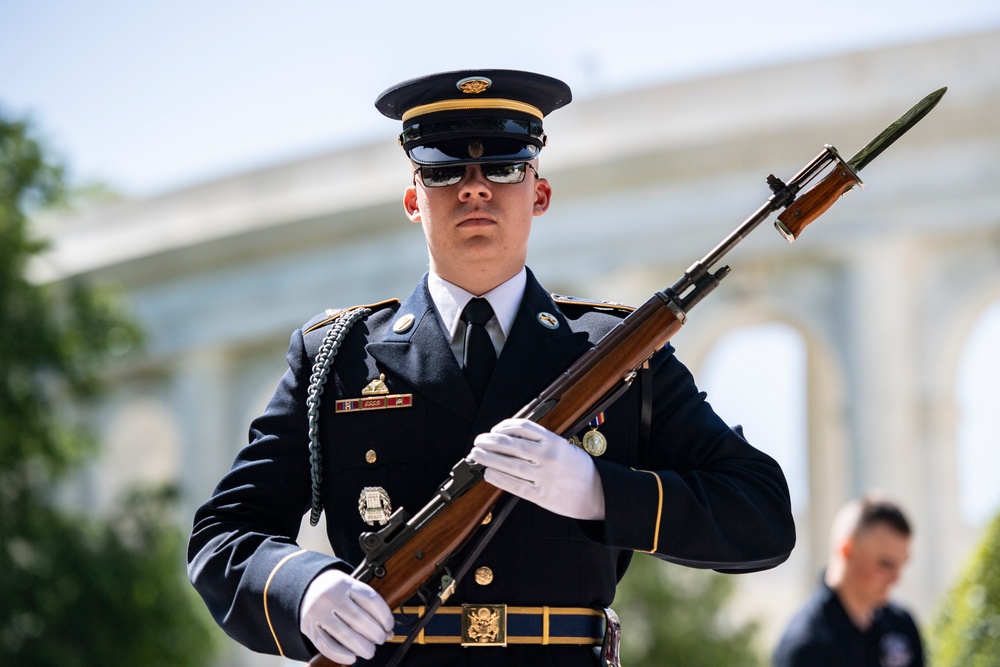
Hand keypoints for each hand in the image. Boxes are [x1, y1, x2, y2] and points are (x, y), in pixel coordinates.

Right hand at [299, 569, 394, 663]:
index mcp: (345, 584)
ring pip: (343, 634)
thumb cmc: (337, 592)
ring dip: (361, 647)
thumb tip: (388, 632)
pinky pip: (325, 645)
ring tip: (370, 651)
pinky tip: (352, 657)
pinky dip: (340, 655)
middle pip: (357, 618)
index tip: (389, 626)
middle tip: (380, 640)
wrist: (307, 588)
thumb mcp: (353, 590)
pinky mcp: (309, 627)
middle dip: (374, 634)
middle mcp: (330, 597)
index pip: (371, 600)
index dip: (384, 616)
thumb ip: (369, 608)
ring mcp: (318, 612)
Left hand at [469, 418, 605, 519]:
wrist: (598, 493)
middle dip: (490, 442)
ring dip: (489, 458)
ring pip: (510, 464)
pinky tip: (489, 474)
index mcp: (554, 441)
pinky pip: (514, 485)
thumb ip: (541, 442)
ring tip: (478, 455)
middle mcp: (548, 457)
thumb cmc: (579, 469)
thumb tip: (509, 439)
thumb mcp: (564, 446)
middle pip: (512, 445)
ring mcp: (544, 476)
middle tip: (478, 441)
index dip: (503, 427)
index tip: (494, 430)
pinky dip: (498, 478)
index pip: (522, 427)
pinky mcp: (541, 495)